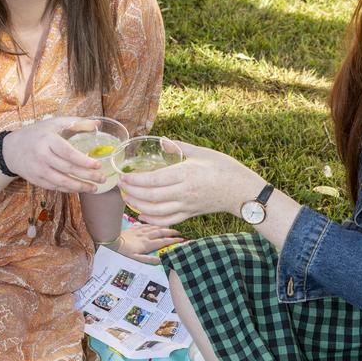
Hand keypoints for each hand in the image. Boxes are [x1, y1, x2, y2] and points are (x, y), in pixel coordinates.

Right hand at [1, 117, 108, 192]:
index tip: (97, 165)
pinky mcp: (36, 180)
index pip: (68, 152)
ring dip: (80, 187)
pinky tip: (80, 188)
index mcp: (47, 140)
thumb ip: (76, 123)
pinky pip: (55, 187)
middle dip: (87, 176)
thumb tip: (97, 122)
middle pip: (68, 169)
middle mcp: (42, 156)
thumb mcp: (54, 124)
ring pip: (62, 182)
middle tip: (102, 178)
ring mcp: (38, 170)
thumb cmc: (37, 134)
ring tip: (95, 188)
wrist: (11, 149)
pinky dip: (69, 189)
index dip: (83, 160)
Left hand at [112, 223, 185, 264]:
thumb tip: (161, 260)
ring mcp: (140, 231)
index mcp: (147, 244)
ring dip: (164, 226)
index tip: (182, 240)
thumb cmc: (123, 253)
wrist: (111, 242)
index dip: (174, 240)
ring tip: (171, 227)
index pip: (164, 241)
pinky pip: (146, 224)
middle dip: (171, 232)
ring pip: (155, 227)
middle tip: (179, 233)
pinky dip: (153, 223)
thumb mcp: (135, 259)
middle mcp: (145, 236)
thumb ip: (148, 259)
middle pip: (161, 232)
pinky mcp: (134, 228)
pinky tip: (155, 223)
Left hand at [118, 140, 263, 225]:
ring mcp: (187, 206)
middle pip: (150, 196)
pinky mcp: (190, 214)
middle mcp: (184, 192)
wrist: (242, 190)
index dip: (135, 180)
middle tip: (120, 186)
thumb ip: (179, 147)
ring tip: (127, 198)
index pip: (154, 180)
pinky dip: (152, 220)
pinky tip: (142, 215)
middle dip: (131, 192)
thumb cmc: (224, 168)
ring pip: (156, 211)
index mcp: (186, 174)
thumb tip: (161, 140)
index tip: (123, 176)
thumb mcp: (202, 152)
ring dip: (138, 206)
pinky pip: (167, 220)